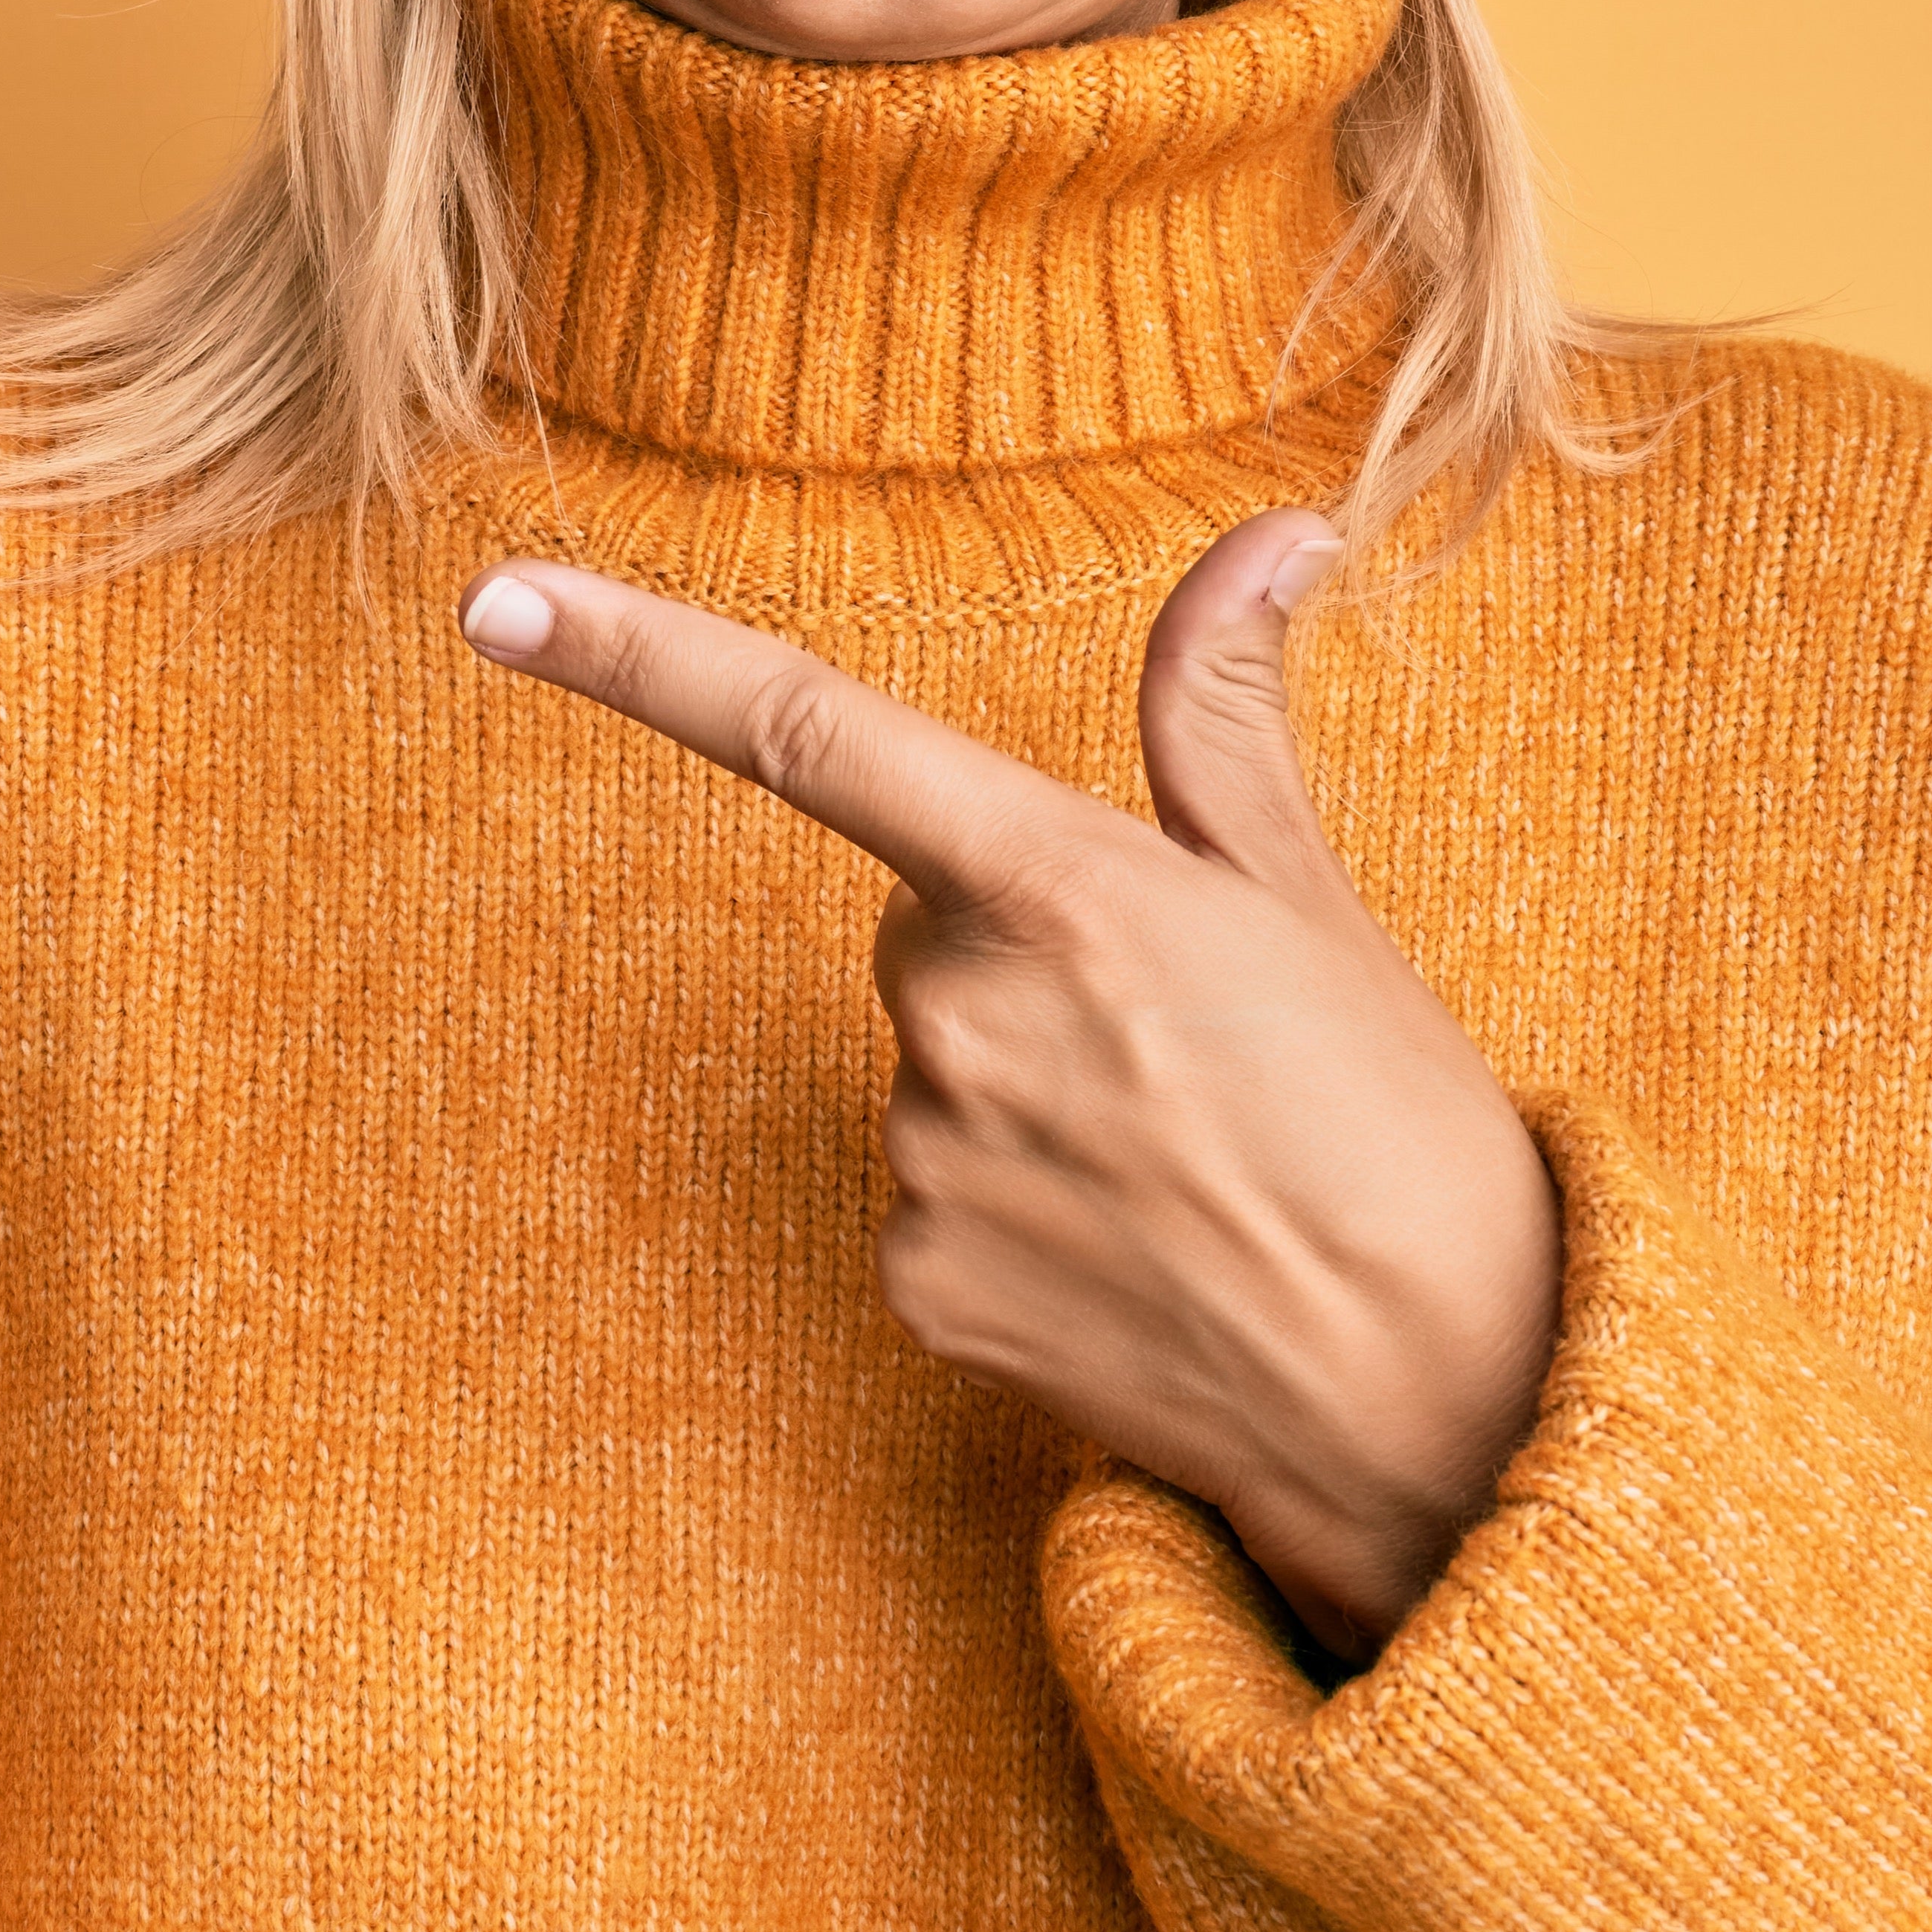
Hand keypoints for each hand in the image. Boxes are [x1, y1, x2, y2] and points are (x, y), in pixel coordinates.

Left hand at [462, 512, 1562, 1657]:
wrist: (1436, 1399)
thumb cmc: (1395, 1129)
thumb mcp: (1310, 894)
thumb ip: (1226, 709)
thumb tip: (1273, 532)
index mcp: (1058, 885)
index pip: (807, 730)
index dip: (633, 654)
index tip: (495, 601)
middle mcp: (962, 1014)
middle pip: (919, 928)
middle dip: (1018, 953)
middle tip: (1181, 1040)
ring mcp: (927, 1159)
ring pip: (930, 1069)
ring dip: (1023, 1091)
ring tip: (1183, 1163)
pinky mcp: (918, 1285)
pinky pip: (929, 1201)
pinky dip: (1012, 1212)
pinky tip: (1133, 1253)